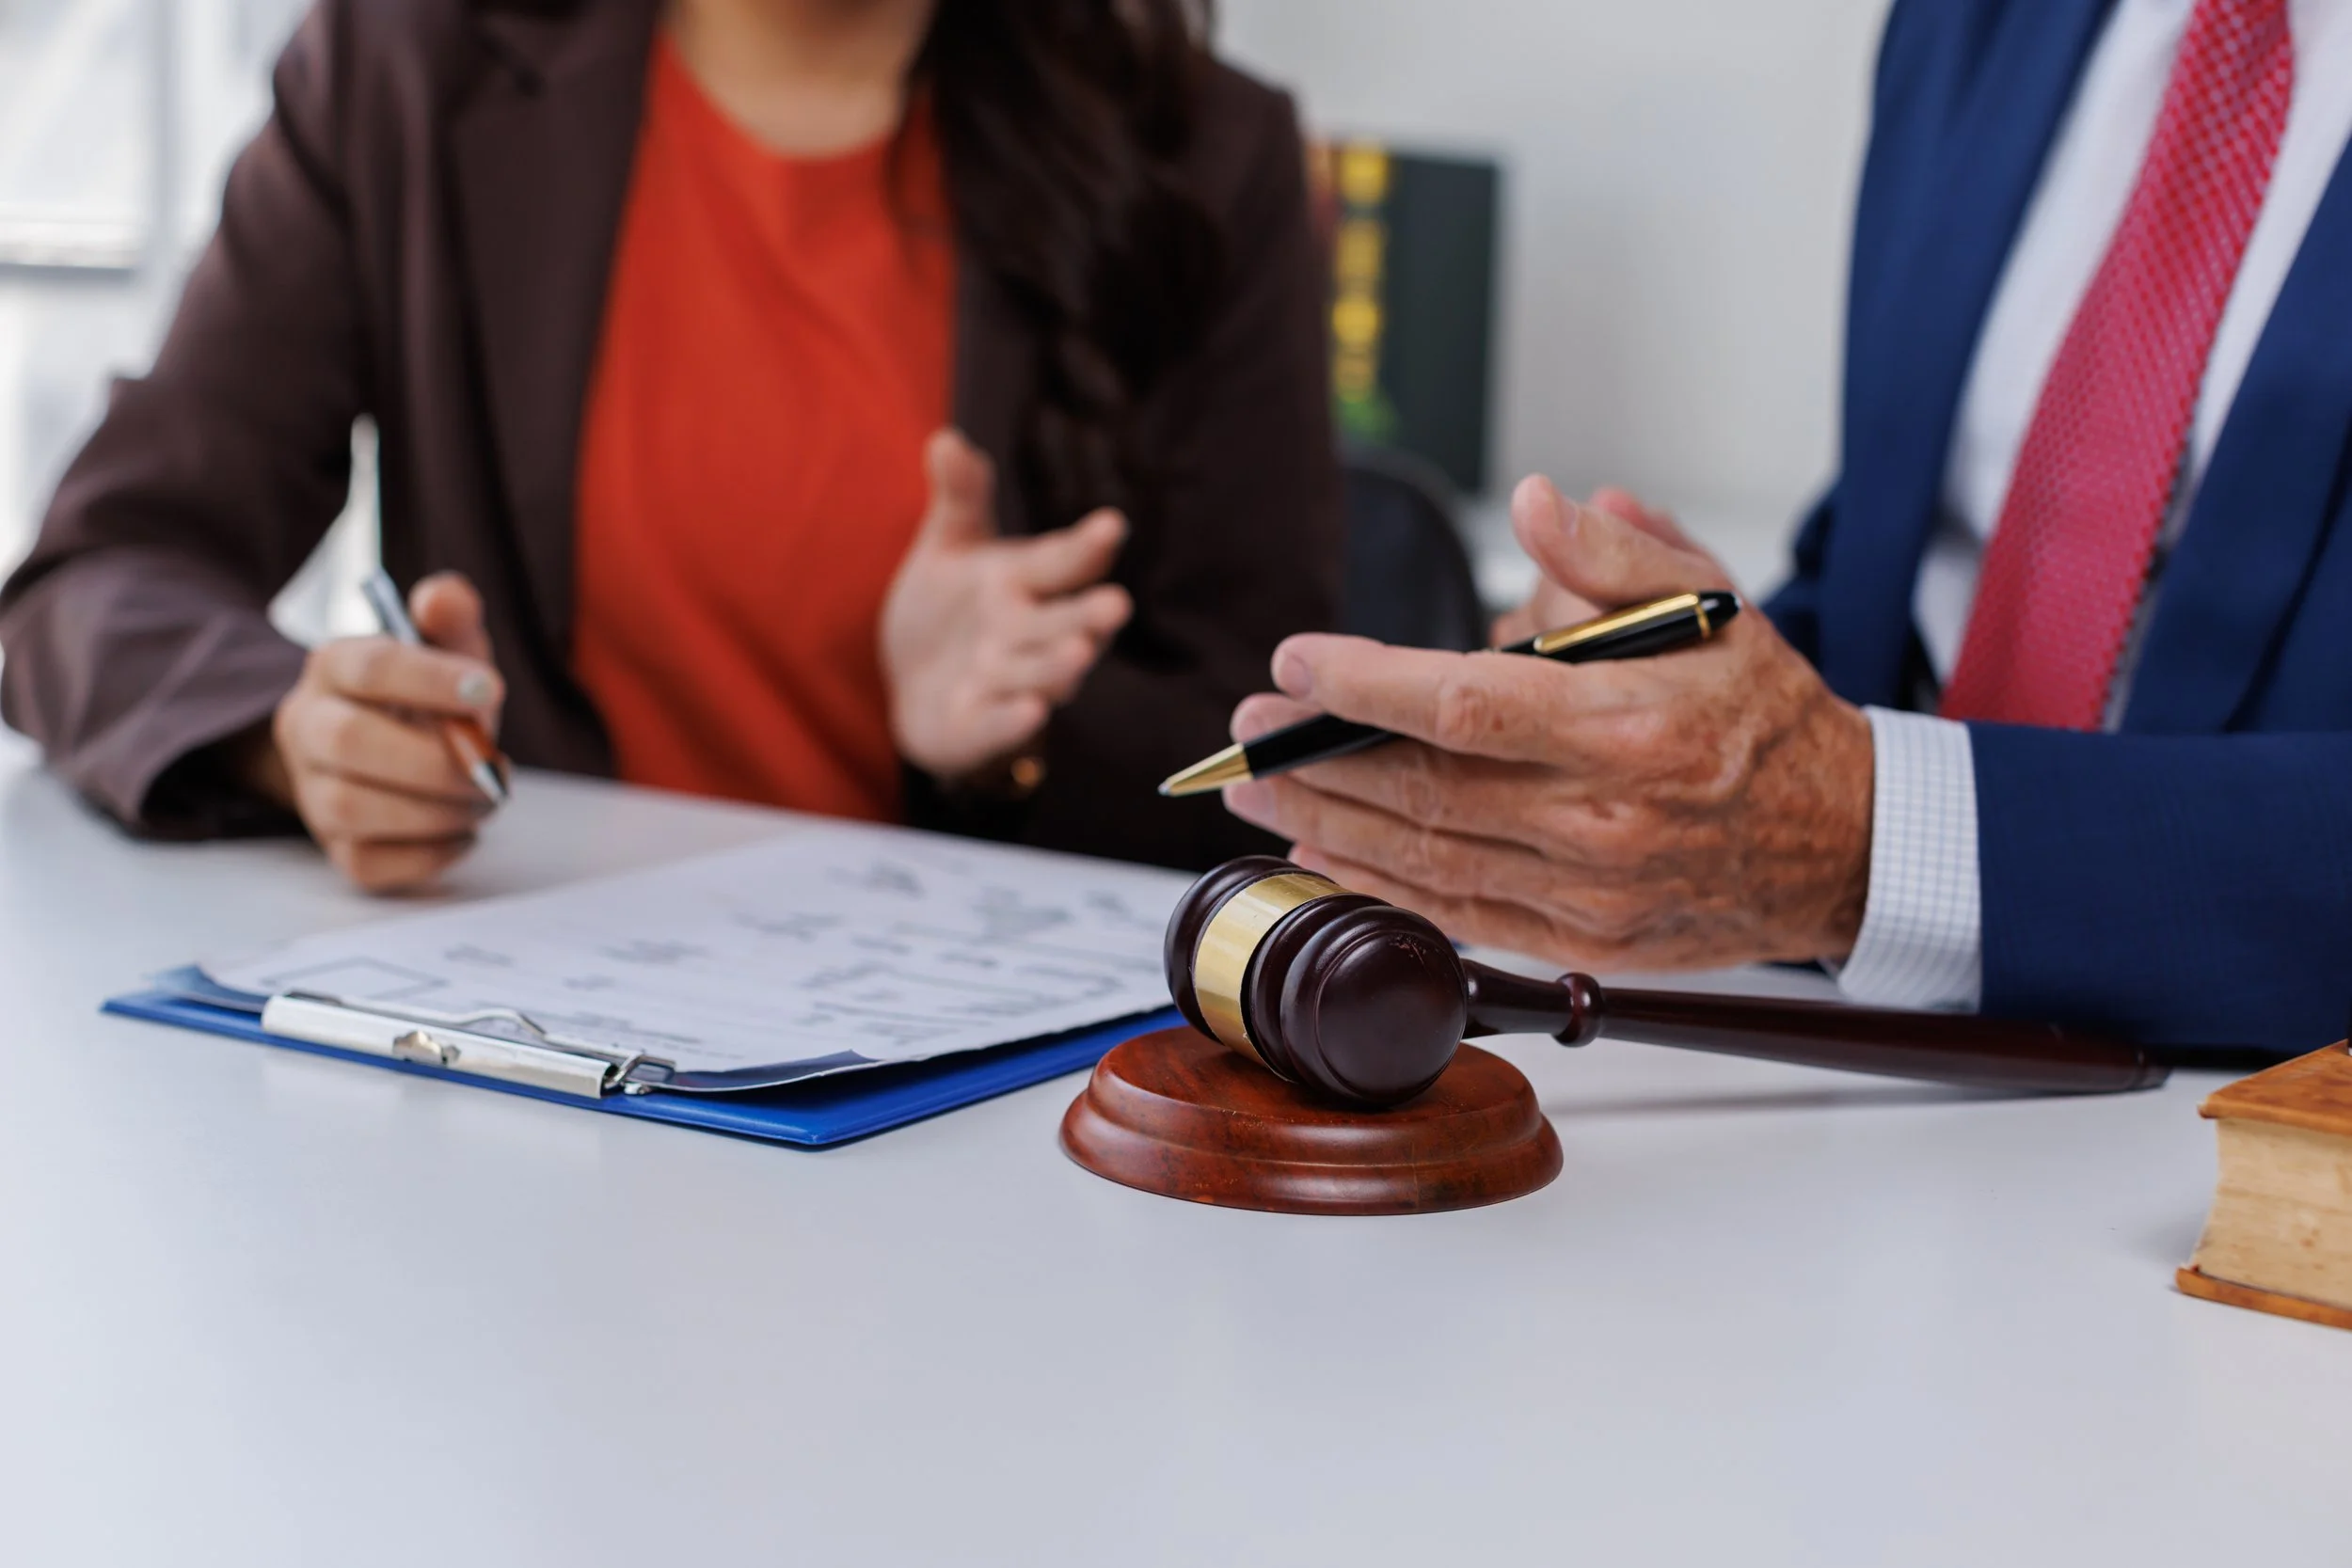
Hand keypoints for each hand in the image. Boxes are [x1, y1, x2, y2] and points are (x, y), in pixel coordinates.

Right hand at [246, 572, 503, 892]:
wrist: (391, 750)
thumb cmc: (427, 699)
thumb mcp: (447, 649)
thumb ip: (451, 618)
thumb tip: (444, 595)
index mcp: (333, 667)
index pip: (368, 667)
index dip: (430, 678)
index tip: (491, 689)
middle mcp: (308, 726)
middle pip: (347, 741)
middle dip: (435, 760)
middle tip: (494, 767)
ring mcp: (313, 791)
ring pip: (350, 808)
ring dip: (435, 810)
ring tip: (485, 799)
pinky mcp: (334, 847)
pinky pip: (367, 863)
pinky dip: (428, 854)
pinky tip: (463, 833)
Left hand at [881, 430, 1132, 779]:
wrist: (915, 687)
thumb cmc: (948, 610)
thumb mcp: (949, 547)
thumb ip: (961, 499)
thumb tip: (946, 438)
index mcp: (1024, 582)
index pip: (1062, 561)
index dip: (1087, 546)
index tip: (1111, 525)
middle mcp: (1026, 632)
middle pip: (1064, 622)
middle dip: (1089, 616)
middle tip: (1116, 605)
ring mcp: (1008, 682)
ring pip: (1041, 673)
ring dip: (1059, 665)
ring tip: (1079, 653)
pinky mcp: (980, 726)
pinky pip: (1000, 723)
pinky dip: (1014, 720)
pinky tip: (1031, 712)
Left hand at [1222, 475, 1874, 970]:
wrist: (1842, 842)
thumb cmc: (1764, 714)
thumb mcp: (1709, 602)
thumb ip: (1610, 552)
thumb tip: (1531, 500)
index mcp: (1630, 726)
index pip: (1466, 704)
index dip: (1366, 685)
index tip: (1295, 664)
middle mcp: (1604, 818)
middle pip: (1426, 791)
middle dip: (1318, 759)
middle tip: (1242, 730)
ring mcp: (1590, 894)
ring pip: (1429, 861)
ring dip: (1327, 826)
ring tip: (1258, 791)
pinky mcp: (1583, 943)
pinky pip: (1459, 917)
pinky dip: (1382, 887)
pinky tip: (1326, 856)